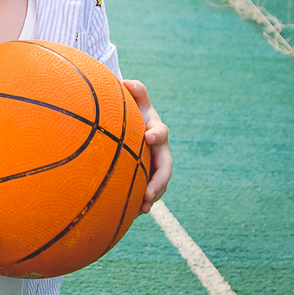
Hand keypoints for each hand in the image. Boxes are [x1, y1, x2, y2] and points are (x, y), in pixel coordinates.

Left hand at [124, 79, 171, 213]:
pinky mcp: (146, 176)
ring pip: (159, 183)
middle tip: (150, 192)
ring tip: (144, 207)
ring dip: (154, 195)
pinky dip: (143, 201)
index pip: (160, 133)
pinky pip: (148, 190)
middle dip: (159, 180)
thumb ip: (136, 91)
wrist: (130, 126)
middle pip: (165, 167)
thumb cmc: (131, 112)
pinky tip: (134, 212)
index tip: (148, 136)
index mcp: (156, 131)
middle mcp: (159, 150)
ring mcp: (154, 164)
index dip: (156, 134)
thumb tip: (128, 82)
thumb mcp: (135, 101)